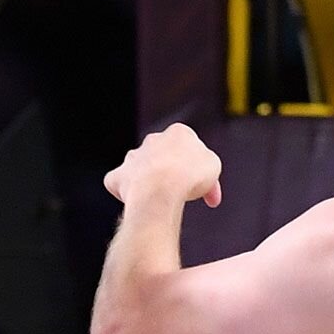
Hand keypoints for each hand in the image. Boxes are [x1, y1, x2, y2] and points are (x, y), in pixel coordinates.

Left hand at [103, 123, 223, 207]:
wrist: (160, 190)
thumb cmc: (188, 176)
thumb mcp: (214, 166)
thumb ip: (207, 164)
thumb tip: (204, 176)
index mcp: (178, 133)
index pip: (191, 149)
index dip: (201, 170)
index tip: (207, 188)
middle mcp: (153, 141)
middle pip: (166, 158)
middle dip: (175, 174)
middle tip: (186, 194)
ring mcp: (134, 157)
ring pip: (143, 168)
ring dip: (151, 181)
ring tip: (162, 200)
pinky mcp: (119, 176)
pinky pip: (119, 182)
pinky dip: (125, 191)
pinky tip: (135, 200)